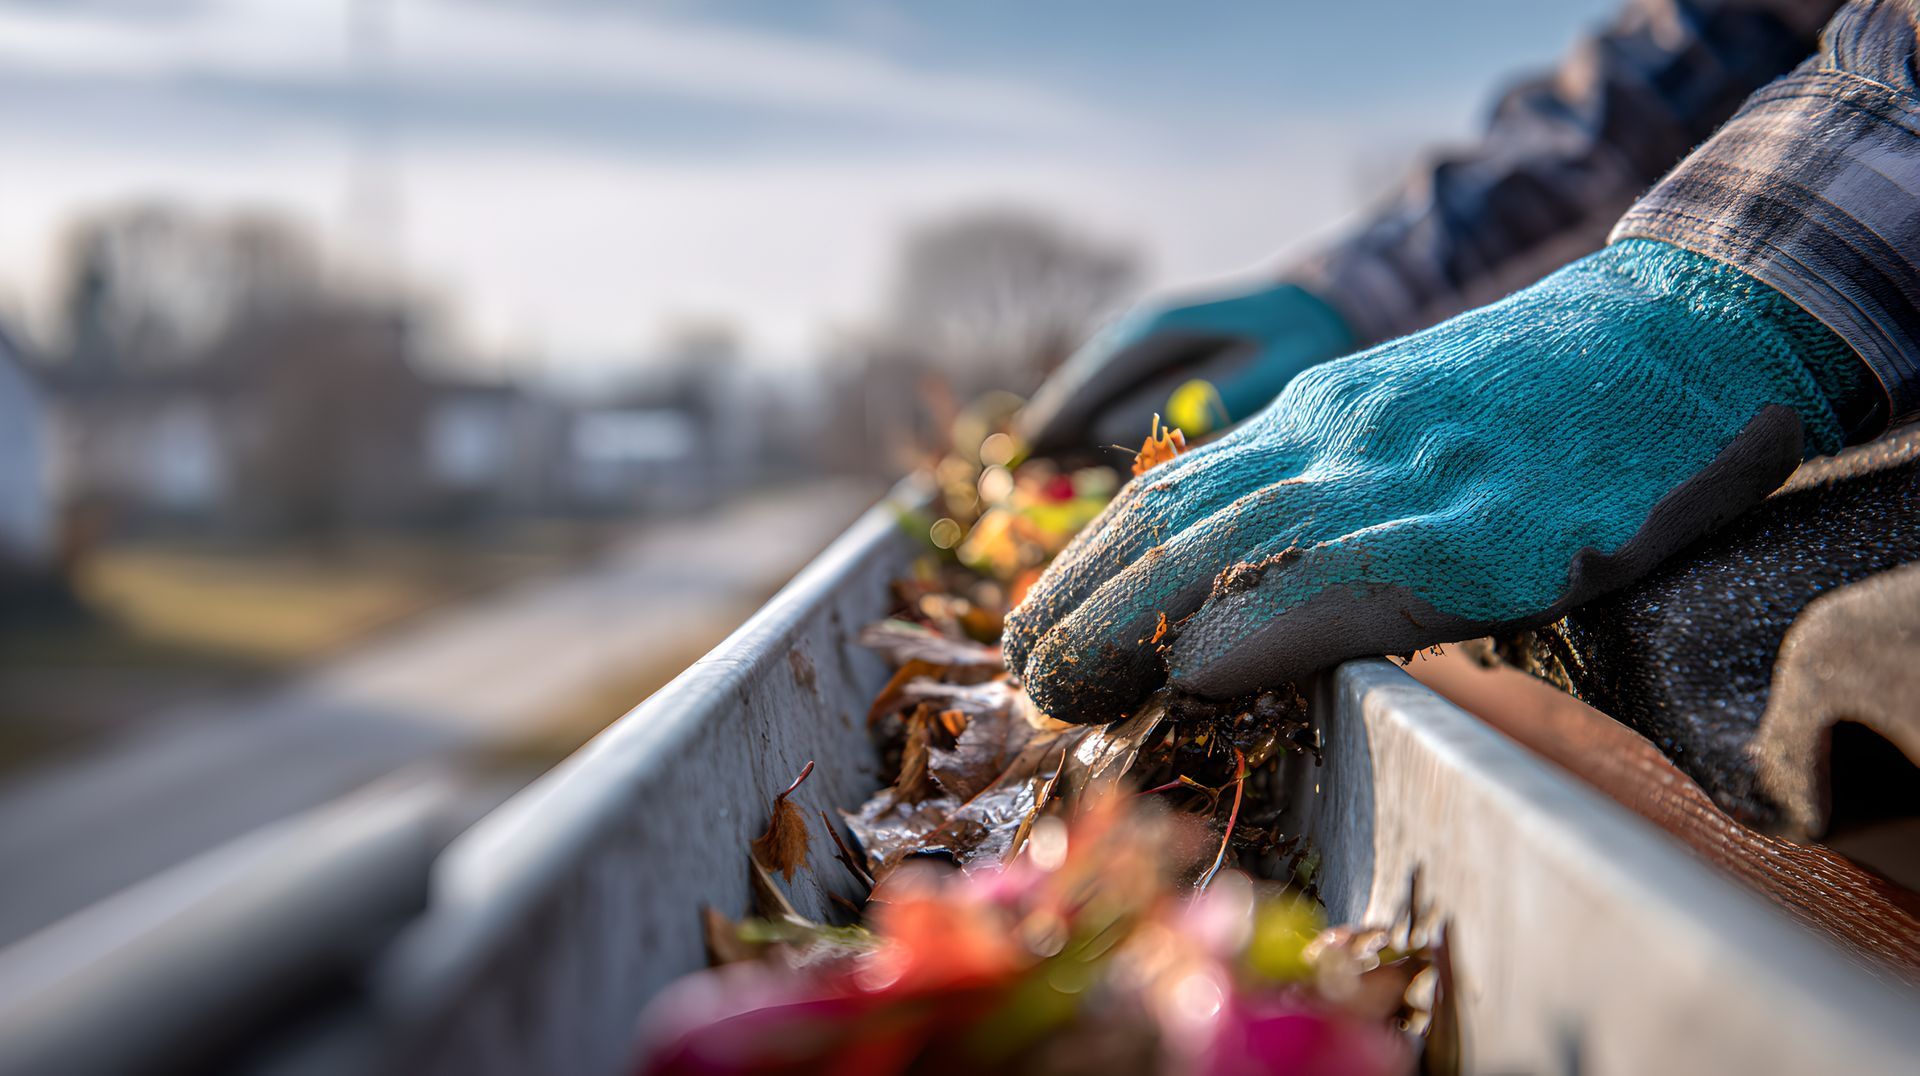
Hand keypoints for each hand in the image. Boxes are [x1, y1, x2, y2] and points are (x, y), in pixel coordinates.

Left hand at [1004, 240, 1851, 722]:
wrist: (1686, 334)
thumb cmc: (1560, 395)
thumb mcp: (1414, 414)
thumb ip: (1337, 481)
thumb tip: (1257, 585)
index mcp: (1320, 417)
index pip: (1171, 492)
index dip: (1092, 563)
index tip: (1043, 621)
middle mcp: (1335, 440)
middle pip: (1168, 522)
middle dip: (1078, 600)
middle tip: (1020, 670)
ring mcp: (1400, 481)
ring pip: (1220, 553)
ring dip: (1123, 626)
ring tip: (1059, 687)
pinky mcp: (1476, 531)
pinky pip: (1334, 581)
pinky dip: (1250, 631)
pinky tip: (1192, 677)